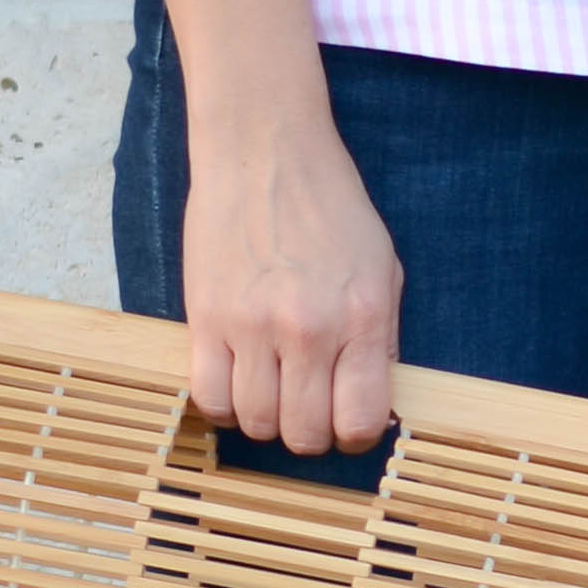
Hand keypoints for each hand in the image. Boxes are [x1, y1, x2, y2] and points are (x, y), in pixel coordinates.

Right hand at [180, 108, 402, 455]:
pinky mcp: (205, 319)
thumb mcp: (382, 268)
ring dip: (265, 419)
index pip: (361, 421)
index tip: (347, 420)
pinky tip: (236, 382)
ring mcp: (252, 327)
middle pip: (303, 435)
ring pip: (254, 423)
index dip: (356, 435)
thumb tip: (373, 403)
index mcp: (361, 317)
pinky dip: (223, 405)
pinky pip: (208, 397)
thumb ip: (379, 339)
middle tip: (307, 406)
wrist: (263, 152)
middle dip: (309, 433)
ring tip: (271, 389)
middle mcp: (308, 329)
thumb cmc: (328, 207)